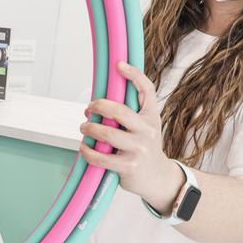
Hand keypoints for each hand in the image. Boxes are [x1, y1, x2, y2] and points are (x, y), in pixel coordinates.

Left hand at [78, 62, 179, 205]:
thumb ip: (132, 111)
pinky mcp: (129, 166)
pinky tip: (85, 147)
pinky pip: (101, 157)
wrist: (158, 177)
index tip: (118, 65)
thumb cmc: (145, 147)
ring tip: (84, 127)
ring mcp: (139, 149)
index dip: (134, 75)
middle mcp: (148, 130)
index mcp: (151, 116)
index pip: (147, 90)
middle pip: (120, 111)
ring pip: (107, 133)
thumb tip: (99, 101)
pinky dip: (88, 151)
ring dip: (89, 128)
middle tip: (89, 109)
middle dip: (98, 106)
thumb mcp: (146, 125)